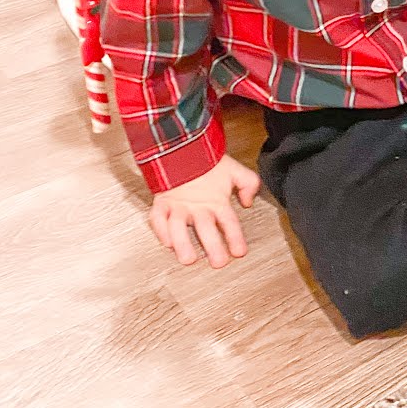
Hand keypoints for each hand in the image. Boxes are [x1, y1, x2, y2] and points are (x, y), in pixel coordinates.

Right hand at [148, 154, 261, 268]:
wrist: (183, 145)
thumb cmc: (207, 162)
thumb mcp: (234, 170)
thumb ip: (248, 184)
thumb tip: (248, 201)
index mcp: (216, 200)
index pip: (229, 222)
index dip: (235, 238)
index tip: (239, 252)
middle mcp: (197, 206)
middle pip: (206, 229)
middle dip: (213, 247)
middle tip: (218, 262)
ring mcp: (178, 205)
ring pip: (179, 227)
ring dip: (183, 244)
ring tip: (188, 259)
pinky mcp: (162, 202)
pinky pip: (158, 218)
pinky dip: (161, 230)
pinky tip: (166, 242)